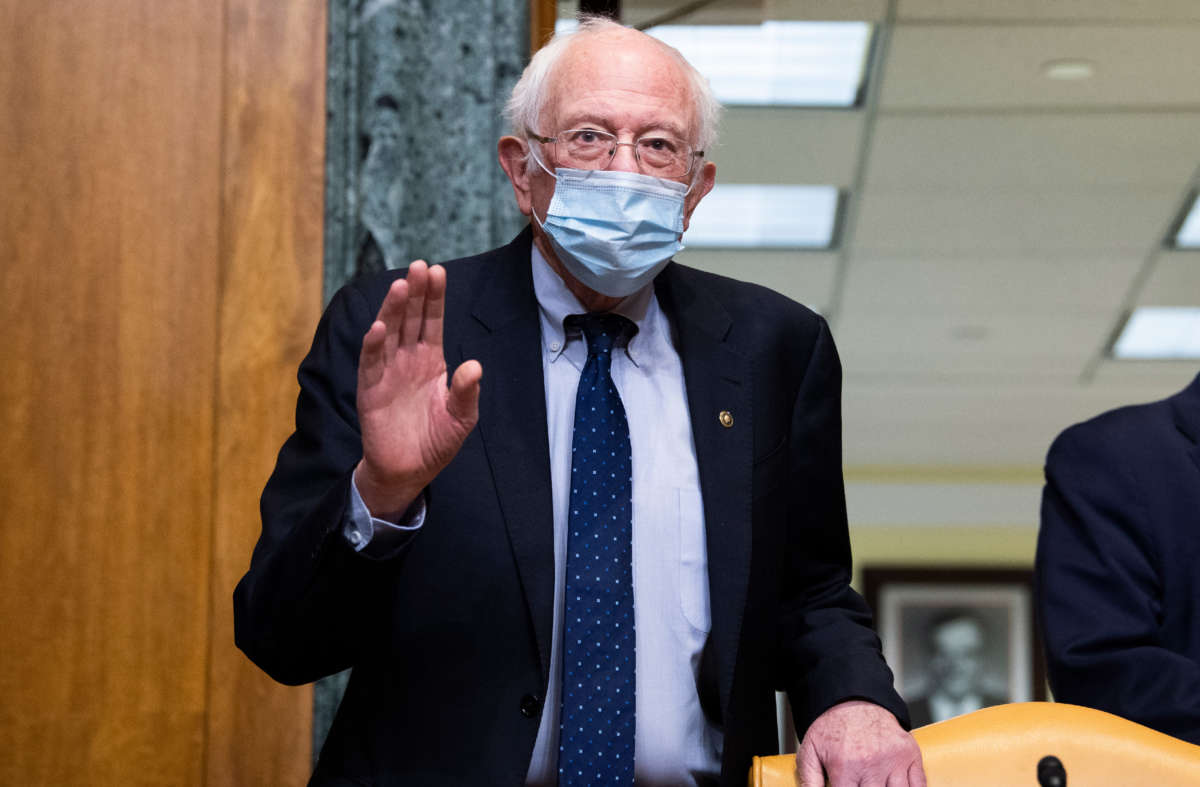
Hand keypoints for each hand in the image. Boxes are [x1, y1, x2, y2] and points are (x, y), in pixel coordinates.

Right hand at [354, 261, 481, 516]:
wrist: (409, 471)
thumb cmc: (436, 442)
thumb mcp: (461, 418)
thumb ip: (467, 392)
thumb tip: (475, 366)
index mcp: (431, 360)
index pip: (432, 321)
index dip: (434, 298)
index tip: (437, 272)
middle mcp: (407, 359)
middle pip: (410, 318)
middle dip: (414, 292)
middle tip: (419, 266)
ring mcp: (387, 372)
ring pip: (389, 333)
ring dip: (393, 310)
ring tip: (400, 286)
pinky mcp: (370, 389)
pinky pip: (370, 363)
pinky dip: (373, 345)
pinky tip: (379, 327)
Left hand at [796, 700, 924, 786]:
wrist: (853, 699)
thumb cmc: (832, 728)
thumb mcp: (810, 752)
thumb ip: (809, 781)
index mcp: (844, 768)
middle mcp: (871, 766)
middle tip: (862, 783)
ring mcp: (893, 761)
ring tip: (876, 783)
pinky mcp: (910, 754)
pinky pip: (919, 786)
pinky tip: (895, 785)